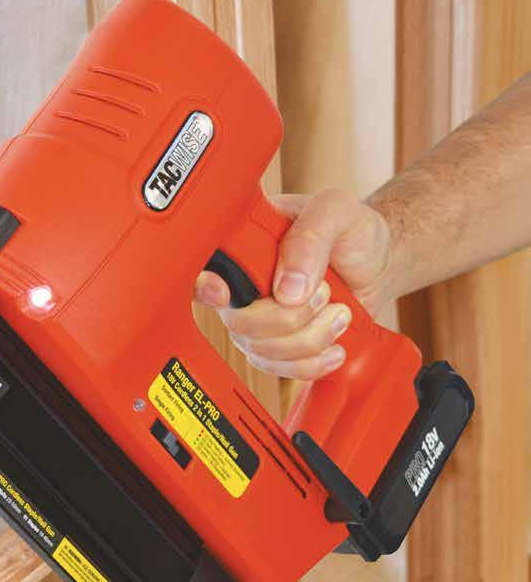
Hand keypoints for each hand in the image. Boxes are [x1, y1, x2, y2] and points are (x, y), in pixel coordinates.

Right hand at [194, 190, 394, 379]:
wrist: (378, 264)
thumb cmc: (353, 230)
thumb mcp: (336, 212)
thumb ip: (310, 238)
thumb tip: (287, 289)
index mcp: (245, 243)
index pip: (204, 269)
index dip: (205, 287)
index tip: (224, 294)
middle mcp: (243, 283)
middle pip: (239, 322)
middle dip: (290, 318)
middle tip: (324, 293)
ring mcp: (258, 318)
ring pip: (262, 351)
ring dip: (310, 339)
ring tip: (340, 312)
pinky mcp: (279, 344)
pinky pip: (280, 369)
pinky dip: (312, 363)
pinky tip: (334, 346)